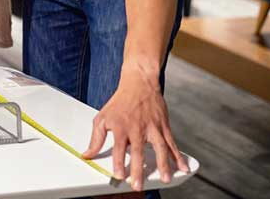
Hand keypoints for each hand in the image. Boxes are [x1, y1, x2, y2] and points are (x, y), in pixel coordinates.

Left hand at [82, 61, 188, 191]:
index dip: (118, 162)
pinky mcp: (164, 126)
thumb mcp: (102, 118)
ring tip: (165, 179)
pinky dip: (179, 156)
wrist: (138, 84)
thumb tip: (87, 155)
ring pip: (159, 148)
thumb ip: (96, 139)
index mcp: (121, 127)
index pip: (118, 148)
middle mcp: (137, 128)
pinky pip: (172, 143)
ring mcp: (152, 128)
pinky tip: (183, 167)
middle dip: (138, 170)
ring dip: (163, 165)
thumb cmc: (119, 103)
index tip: (118, 175)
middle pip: (138, 152)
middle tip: (138, 185)